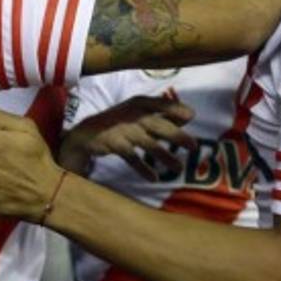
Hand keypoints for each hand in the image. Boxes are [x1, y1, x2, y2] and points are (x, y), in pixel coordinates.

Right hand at [59, 96, 195, 179]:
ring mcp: (123, 129)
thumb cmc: (120, 121)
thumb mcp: (139, 113)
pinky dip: (143, 169)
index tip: (191, 116)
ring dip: (164, 156)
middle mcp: (132, 113)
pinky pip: (132, 158)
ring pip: (148, 143)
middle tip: (193, 146)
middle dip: (176, 135)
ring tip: (178, 168)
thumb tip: (189, 117)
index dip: (176, 109)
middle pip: (157, 124)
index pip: (160, 103)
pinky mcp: (114, 143)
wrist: (87, 132)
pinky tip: (154, 178)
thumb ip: (162, 114)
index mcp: (140, 102)